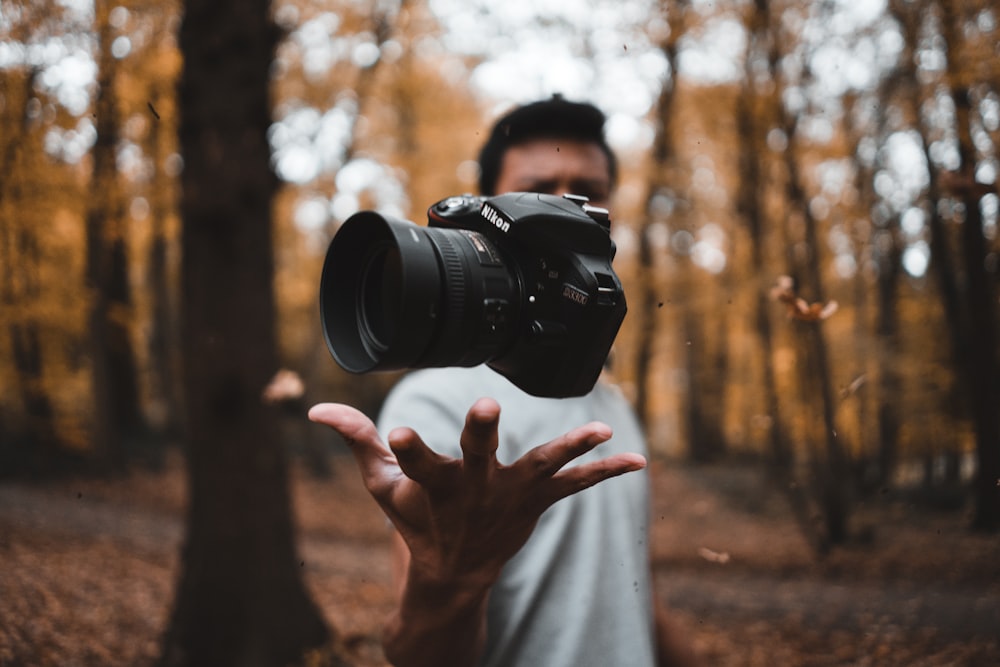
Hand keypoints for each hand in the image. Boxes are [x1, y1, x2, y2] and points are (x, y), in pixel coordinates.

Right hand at [308, 398, 645, 587]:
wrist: (453, 574)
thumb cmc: (415, 521)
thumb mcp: (382, 486)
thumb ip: (355, 441)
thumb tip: (315, 410)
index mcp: (431, 487)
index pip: (412, 464)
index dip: (406, 449)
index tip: (396, 432)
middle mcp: (473, 492)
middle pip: (476, 460)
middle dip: (481, 435)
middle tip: (487, 409)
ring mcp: (509, 499)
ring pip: (540, 470)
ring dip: (569, 450)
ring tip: (599, 431)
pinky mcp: (536, 504)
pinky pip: (575, 487)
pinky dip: (605, 474)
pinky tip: (639, 460)